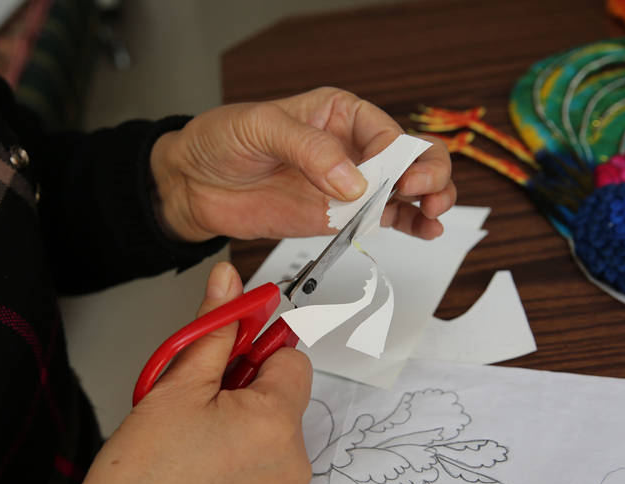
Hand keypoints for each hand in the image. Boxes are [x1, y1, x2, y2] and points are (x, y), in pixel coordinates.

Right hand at [56, 262, 312, 483]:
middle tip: (197, 399)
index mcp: (276, 423)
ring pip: (273, 433)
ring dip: (243, 424)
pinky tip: (200, 466)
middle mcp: (292, 462)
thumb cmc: (139, 481)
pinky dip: (242, 459)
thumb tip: (228, 283)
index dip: (255, 347)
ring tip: (193, 438)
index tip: (227, 350)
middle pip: (283, 397)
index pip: (291, 357)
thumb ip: (212, 329)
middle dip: (245, 388)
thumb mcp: (175, 387)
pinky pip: (267, 469)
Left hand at [150, 86, 455, 242]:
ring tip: (433, 215)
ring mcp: (347, 185)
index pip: (385, 132)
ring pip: (405, 190)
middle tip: (423, 194)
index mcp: (338, 113)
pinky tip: (424, 229)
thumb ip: (310, 150)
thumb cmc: (220, 141)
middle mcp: (350, 148)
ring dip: (428, 200)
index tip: (400, 179)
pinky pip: (383, 219)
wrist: (192, 184)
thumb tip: (355, 181)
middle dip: (427, 173)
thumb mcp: (261, 128)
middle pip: (409, 157)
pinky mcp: (338, 217)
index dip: (402, 156)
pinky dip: (409, 224)